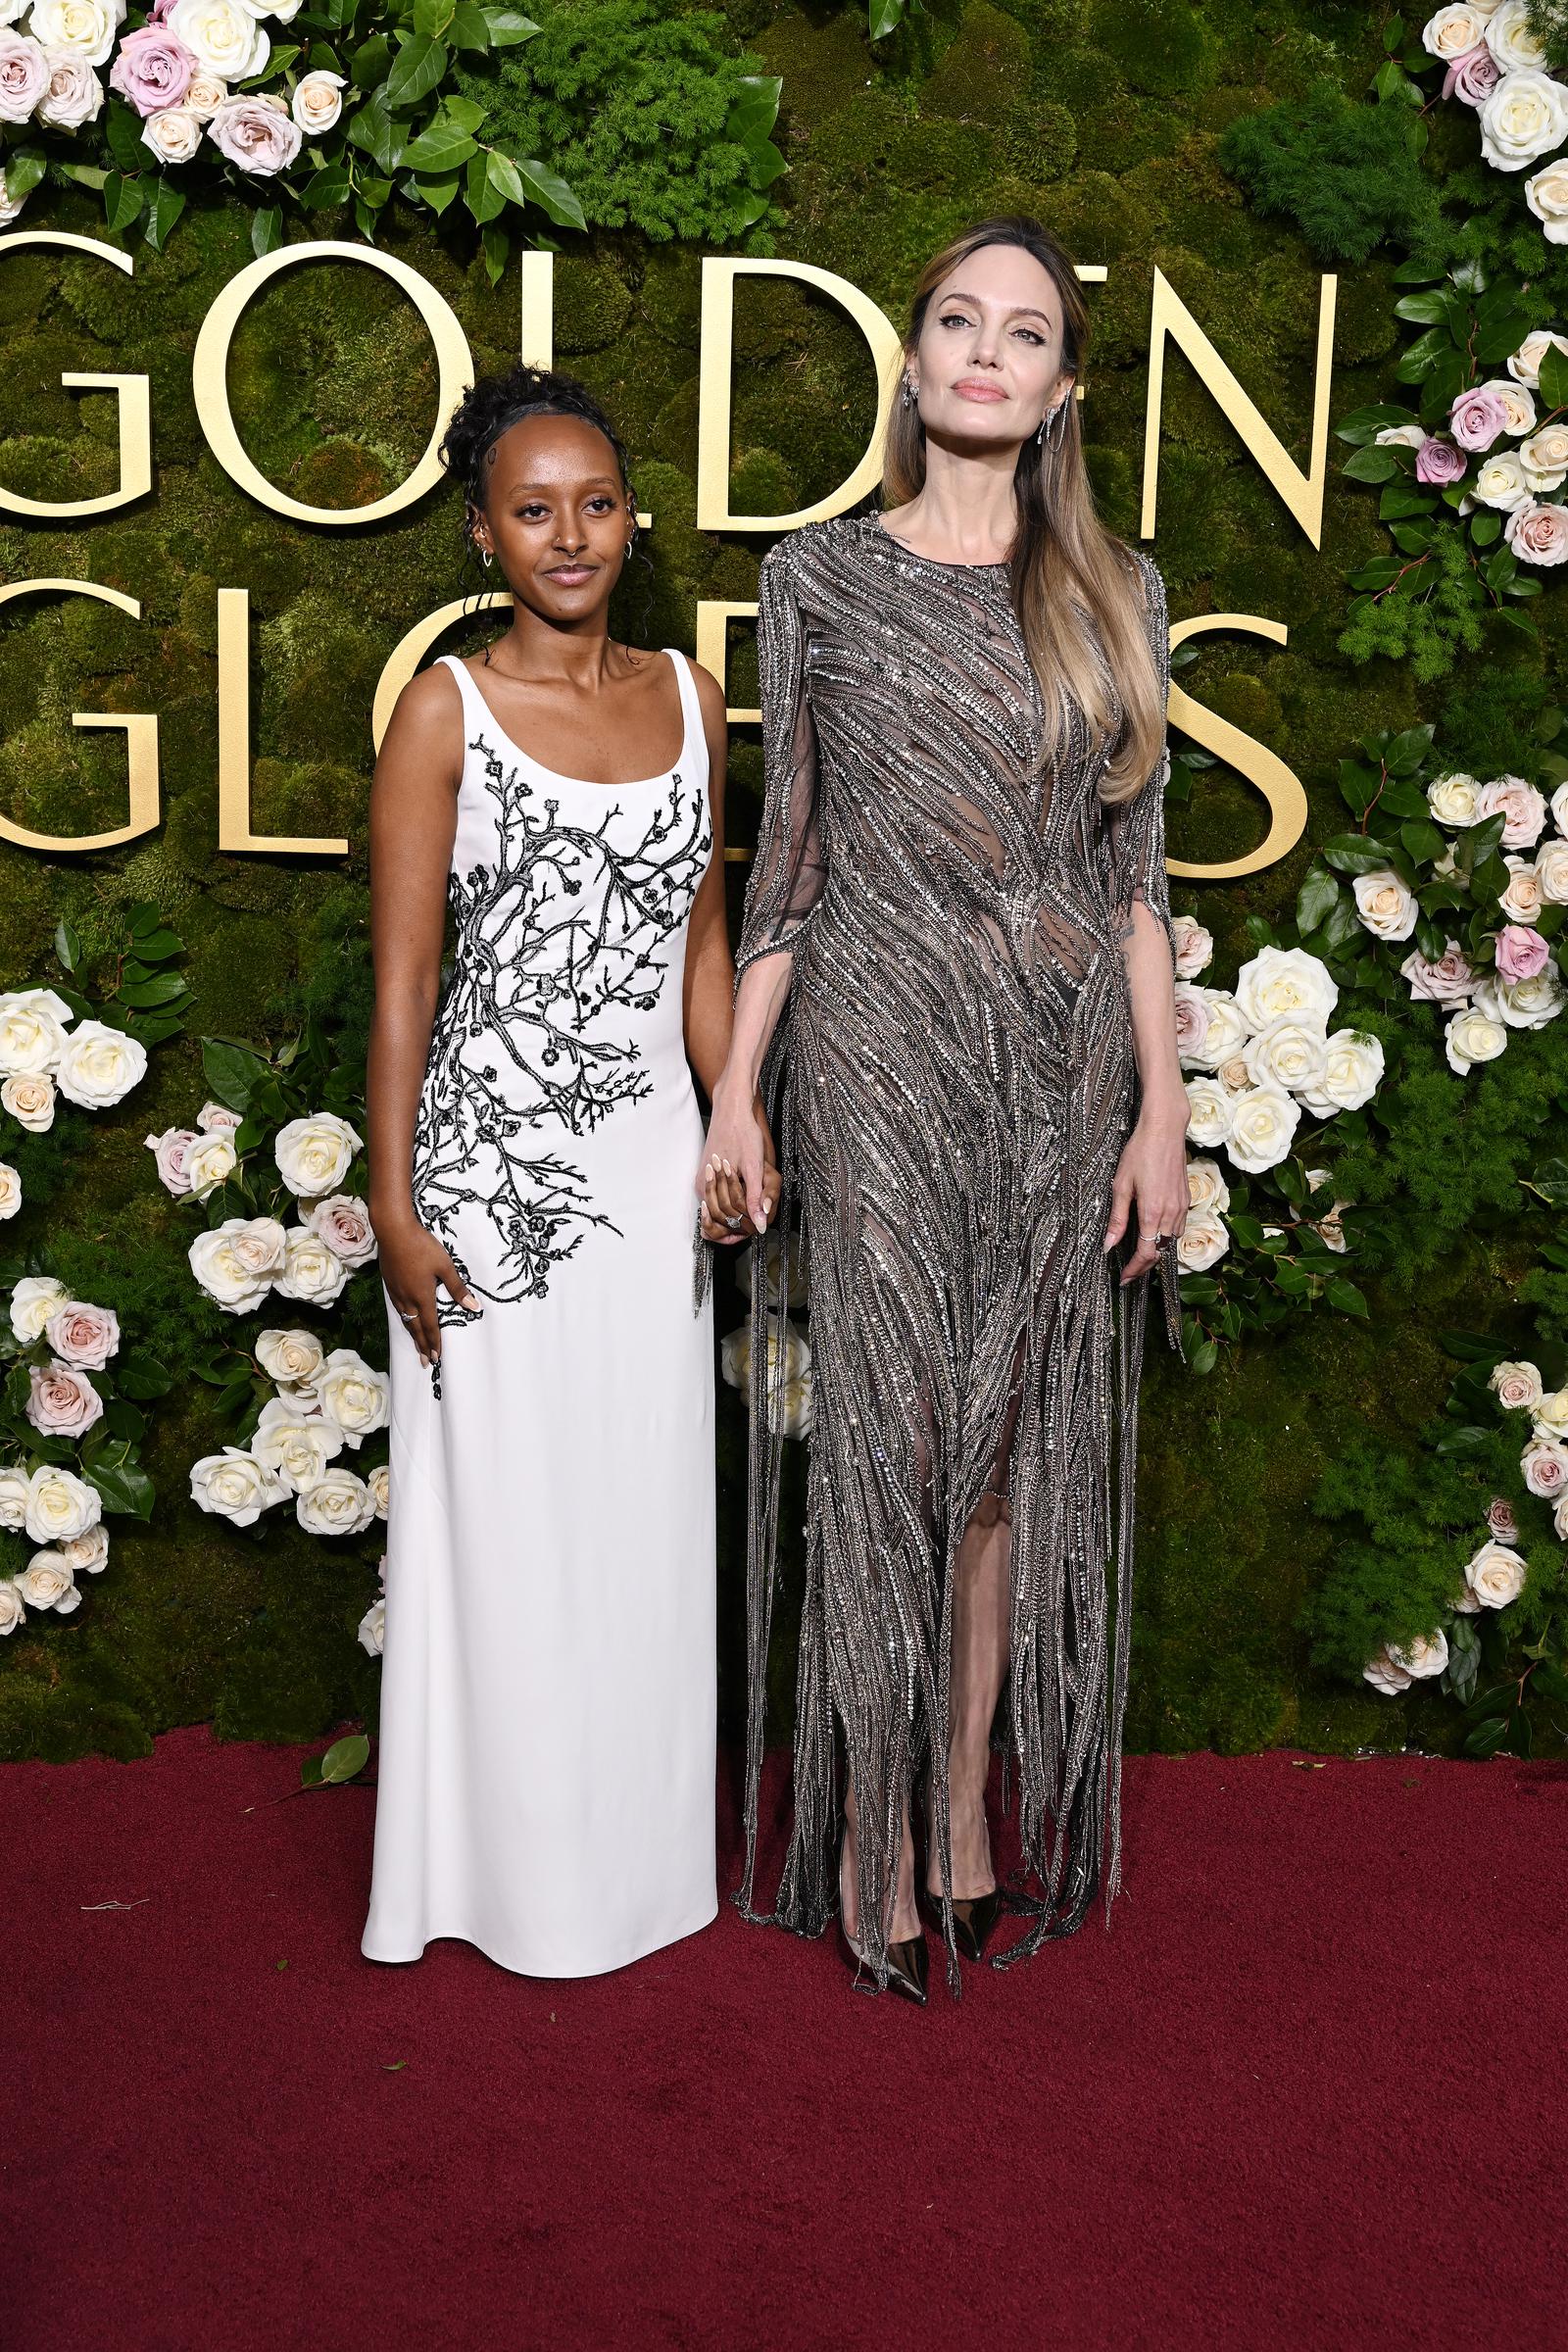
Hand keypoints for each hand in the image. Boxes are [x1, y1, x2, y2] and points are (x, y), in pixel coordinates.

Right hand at [378, 1215, 479, 1365]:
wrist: (393, 1230)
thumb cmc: (421, 1246)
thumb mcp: (445, 1265)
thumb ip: (457, 1288)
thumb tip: (473, 1306)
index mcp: (422, 1297)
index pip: (430, 1327)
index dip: (434, 1343)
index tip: (437, 1358)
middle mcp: (407, 1299)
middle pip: (415, 1328)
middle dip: (422, 1346)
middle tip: (426, 1362)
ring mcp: (396, 1292)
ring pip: (405, 1319)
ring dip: (412, 1335)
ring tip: (417, 1346)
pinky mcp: (389, 1283)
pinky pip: (398, 1309)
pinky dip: (404, 1320)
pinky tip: (405, 1319)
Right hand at [696, 1088, 774, 1242]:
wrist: (732, 1108)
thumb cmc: (742, 1132)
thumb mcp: (754, 1167)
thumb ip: (755, 1198)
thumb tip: (759, 1223)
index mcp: (708, 1187)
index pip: (723, 1222)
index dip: (743, 1226)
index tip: (758, 1226)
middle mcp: (701, 1186)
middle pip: (719, 1217)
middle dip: (740, 1220)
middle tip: (759, 1217)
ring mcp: (702, 1179)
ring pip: (719, 1207)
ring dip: (736, 1210)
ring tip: (754, 1206)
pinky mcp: (707, 1173)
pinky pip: (718, 1195)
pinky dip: (731, 1199)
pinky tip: (745, 1194)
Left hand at [1102, 1110, 1187, 1285]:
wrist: (1165, 1131)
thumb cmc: (1139, 1153)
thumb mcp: (1121, 1186)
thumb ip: (1117, 1219)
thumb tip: (1108, 1246)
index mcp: (1152, 1212)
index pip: (1146, 1253)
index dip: (1135, 1270)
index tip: (1124, 1278)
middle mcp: (1170, 1214)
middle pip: (1160, 1252)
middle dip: (1145, 1266)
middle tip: (1129, 1273)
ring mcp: (1182, 1207)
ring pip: (1171, 1242)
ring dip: (1157, 1252)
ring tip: (1140, 1256)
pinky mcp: (1186, 1200)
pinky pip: (1178, 1228)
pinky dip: (1166, 1237)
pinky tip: (1155, 1234)